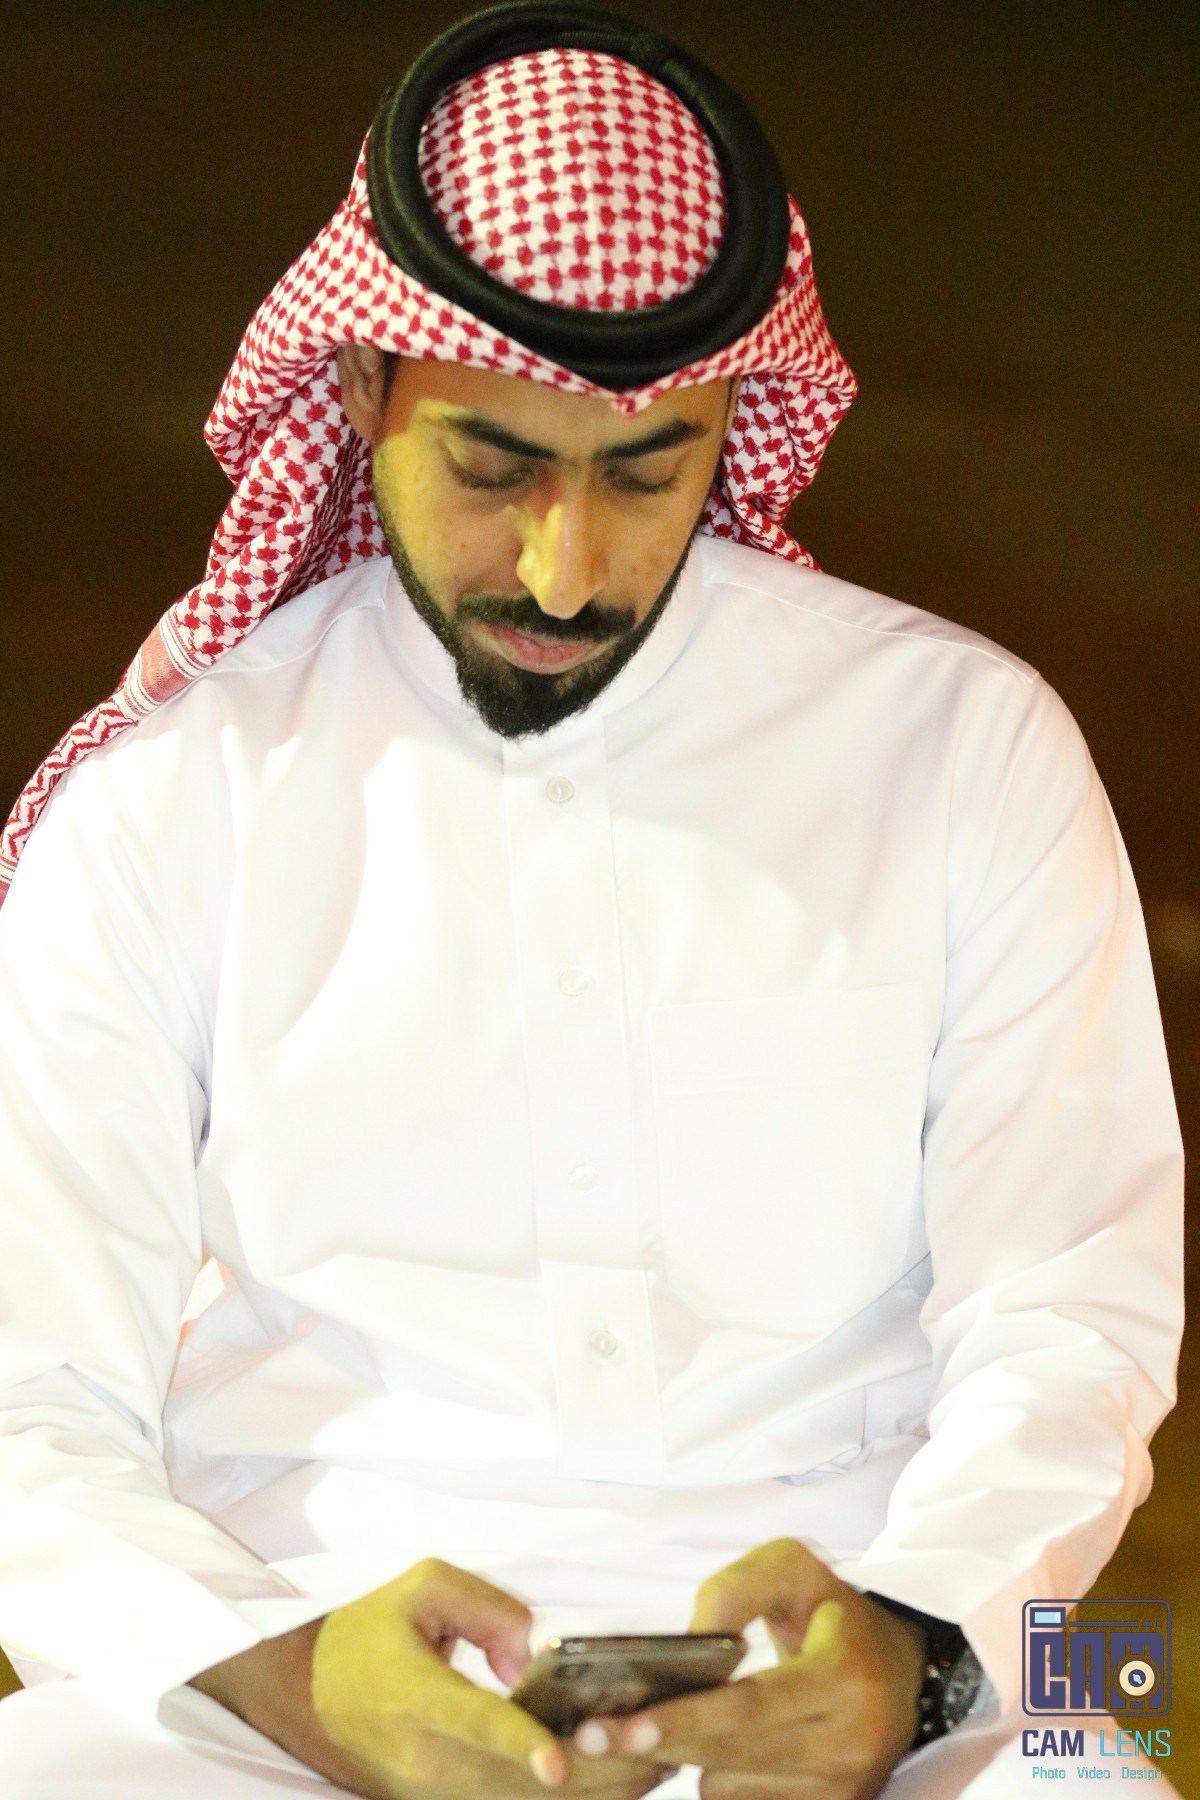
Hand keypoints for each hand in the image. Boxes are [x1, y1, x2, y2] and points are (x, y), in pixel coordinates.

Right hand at [194, 1556, 668, 1799]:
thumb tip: (539, 1659)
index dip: (518, 1744)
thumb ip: (488, 1609)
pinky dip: (568, 1797)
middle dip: (592, 1769)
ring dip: (593, 1789)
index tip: (559, 1762)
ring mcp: (438, 1792)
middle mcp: (426, 1757)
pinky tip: (620, 1781)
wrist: (320, 1694)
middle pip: (516, 1779)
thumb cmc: (376, 1631)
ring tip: (657, 1763)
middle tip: (657, 1748)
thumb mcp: (423, 1588)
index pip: (472, 1725)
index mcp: (413, 1696)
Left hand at [572, 1539, 925, 1799]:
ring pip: (730, 1788)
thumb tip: (693, 1639)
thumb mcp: (792, 1568)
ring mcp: (842, 1788)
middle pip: (731, 1755)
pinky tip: (703, 1749)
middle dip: (661, 1744)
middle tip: (592, 1738)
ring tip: (664, 1728)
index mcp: (843, 1679)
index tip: (627, 1726)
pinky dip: (717, 1779)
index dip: (687, 1719)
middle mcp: (847, 1744)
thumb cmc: (832, 1610)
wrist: (901, 1668)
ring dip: (691, 1760)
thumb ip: (737, 1588)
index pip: (750, 1708)